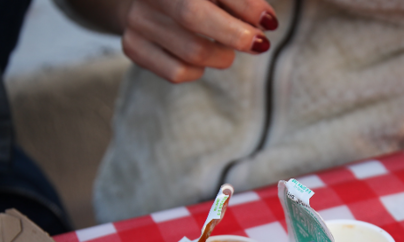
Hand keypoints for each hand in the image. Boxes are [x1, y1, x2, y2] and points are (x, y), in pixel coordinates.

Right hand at [120, 0, 277, 82]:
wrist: (146, 0)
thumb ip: (242, 1)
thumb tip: (267, 22)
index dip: (246, 6)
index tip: (270, 23)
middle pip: (192, 16)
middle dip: (234, 35)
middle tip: (259, 44)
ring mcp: (138, 20)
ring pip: (191, 52)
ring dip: (221, 56)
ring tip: (225, 48)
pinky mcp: (133, 47)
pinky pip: (177, 72)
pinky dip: (198, 71)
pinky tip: (200, 59)